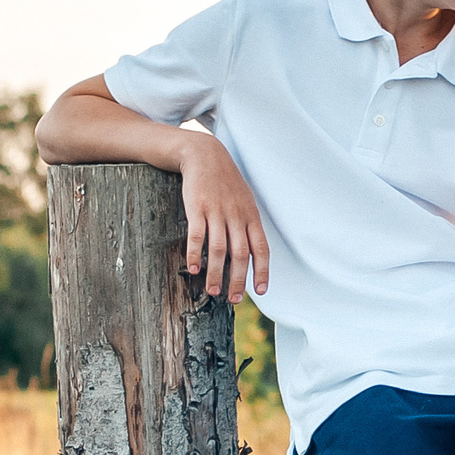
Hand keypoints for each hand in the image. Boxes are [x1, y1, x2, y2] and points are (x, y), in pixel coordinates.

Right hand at [176, 133, 269, 297]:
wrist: (205, 155)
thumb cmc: (225, 183)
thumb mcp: (244, 201)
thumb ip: (248, 225)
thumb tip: (250, 254)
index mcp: (251, 216)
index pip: (261, 248)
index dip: (261, 271)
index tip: (260, 291)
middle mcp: (237, 215)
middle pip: (240, 254)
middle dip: (238, 280)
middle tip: (233, 300)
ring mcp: (217, 211)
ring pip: (219, 249)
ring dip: (215, 274)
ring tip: (213, 291)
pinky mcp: (197, 207)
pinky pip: (197, 235)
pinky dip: (195, 254)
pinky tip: (193, 269)